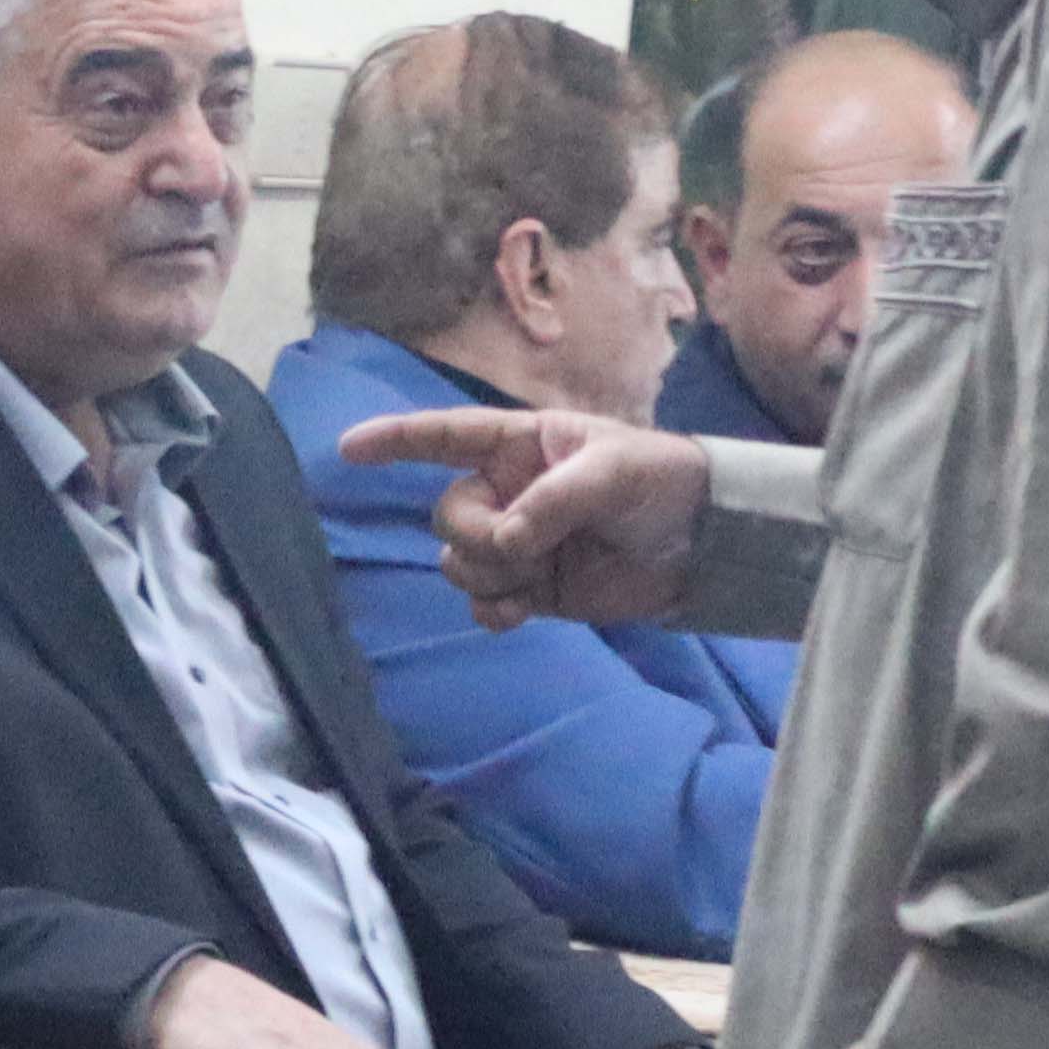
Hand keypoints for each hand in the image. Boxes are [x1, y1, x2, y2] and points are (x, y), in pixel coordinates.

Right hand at [331, 409, 706, 629]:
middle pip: (447, 516)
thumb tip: (507, 540)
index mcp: (521, 445)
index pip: (445, 437)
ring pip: (459, 563)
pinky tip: (521, 611)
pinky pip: (483, 603)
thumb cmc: (661, 481)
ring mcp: (518, 542)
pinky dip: (493, 610)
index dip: (395, 440)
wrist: (702, 543)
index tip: (346, 450)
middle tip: (525, 544)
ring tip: (539, 573)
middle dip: (475, 536)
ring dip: (490, 574)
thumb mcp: (614, 470)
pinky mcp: (533, 588)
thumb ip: (554, 500)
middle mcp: (508, 491)